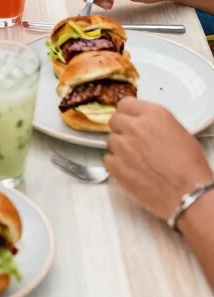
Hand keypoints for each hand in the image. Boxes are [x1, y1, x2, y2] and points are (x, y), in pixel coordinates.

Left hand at [105, 100, 211, 219]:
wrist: (187, 193)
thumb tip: (144, 123)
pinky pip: (108, 159)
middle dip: (121, 129)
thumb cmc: (189, 165)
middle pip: (114, 120)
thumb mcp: (178, 131)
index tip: (130, 121)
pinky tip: (129, 170)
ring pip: (110, 140)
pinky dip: (115, 164)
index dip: (127, 113)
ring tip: (133, 159)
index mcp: (152, 114)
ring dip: (119, 147)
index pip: (125, 103)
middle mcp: (134, 126)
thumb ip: (156, 122)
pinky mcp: (116, 166)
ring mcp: (123, 146)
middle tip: (132, 141)